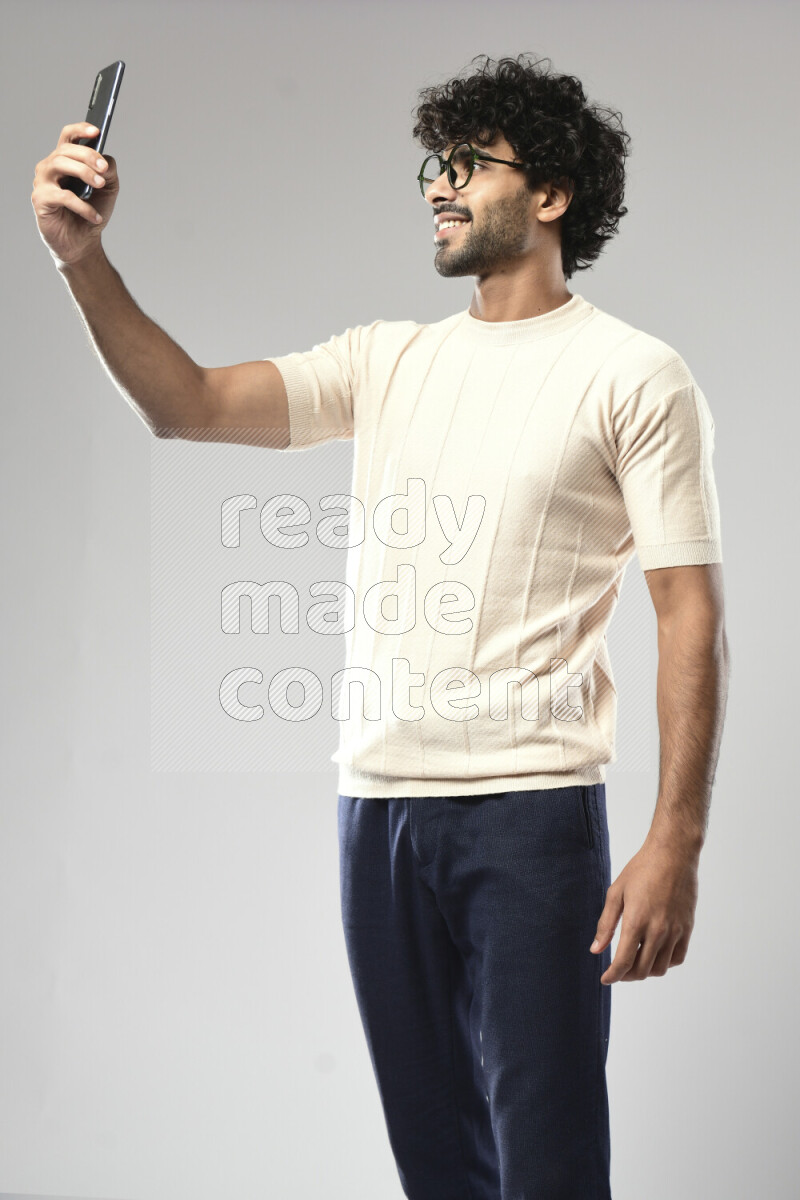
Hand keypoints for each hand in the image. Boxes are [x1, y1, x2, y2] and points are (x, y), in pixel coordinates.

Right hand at [31, 121, 119, 266]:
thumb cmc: (92, 212)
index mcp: (66, 160)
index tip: (97, 131)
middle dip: (88, 156)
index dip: (81, 130)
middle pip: (66, 149)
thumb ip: (108, 171)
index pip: (68, 136)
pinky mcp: (40, 200)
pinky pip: (62, 196)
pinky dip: (83, 206)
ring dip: (84, 172)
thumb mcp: (107, 189)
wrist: (82, 242)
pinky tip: (96, 217)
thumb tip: (105, 160)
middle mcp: (51, 167)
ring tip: (100, 186)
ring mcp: (43, 182)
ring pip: (60, 164)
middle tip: (104, 169)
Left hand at [589, 832, 698, 983]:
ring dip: (645, 971)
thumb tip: (596, 950)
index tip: (605, 979)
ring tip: (634, 962)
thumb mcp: (616, 892)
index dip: (612, 976)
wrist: (673, 854)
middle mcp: (658, 931)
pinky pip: (677, 958)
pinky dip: (664, 963)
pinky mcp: (687, 928)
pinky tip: (654, 954)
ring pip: (660, 968)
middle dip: (626, 976)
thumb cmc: (641, 869)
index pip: (623, 962)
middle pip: (642, 971)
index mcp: (637, 921)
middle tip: (617, 970)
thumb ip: (606, 924)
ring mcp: (675, 931)